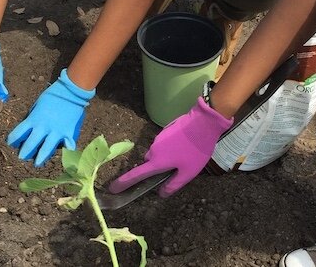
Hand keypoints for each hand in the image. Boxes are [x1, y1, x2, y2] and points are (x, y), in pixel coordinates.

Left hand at [7, 68, 94, 166]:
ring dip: (41, 158)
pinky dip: (66, 151)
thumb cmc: (52, 95)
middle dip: (25, 153)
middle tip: (21, 159)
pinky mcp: (68, 133)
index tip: (11, 144)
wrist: (70, 91)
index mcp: (34, 119)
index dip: (13, 140)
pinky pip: (67, 146)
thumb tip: (31, 127)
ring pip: (46, 149)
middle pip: (31, 144)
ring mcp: (56, 132)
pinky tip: (64, 155)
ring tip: (37, 164)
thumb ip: (33, 117)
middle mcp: (43, 128)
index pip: (18, 133)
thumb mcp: (37, 105)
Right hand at [109, 97, 232, 197]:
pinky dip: (170, 147)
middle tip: (173, 170)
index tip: (113, 188)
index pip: (136, 175)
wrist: (202, 122)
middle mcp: (153, 149)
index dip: (124, 183)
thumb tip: (161, 194)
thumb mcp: (188, 173)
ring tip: (184, 156)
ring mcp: (158, 138)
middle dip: (156, 168)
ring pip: (157, 152)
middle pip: (149, 163)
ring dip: (165, 157)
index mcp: (157, 162)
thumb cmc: (195, 150)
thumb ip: (173, 185)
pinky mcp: (165, 130)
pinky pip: (163, 143)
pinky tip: (184, 145)